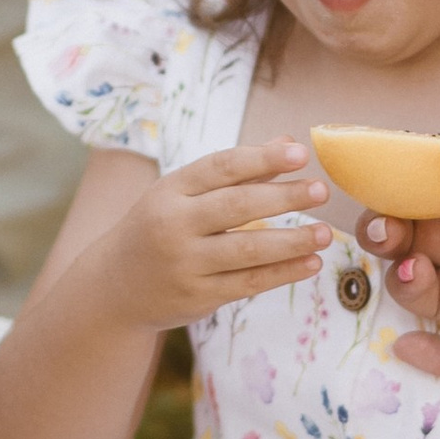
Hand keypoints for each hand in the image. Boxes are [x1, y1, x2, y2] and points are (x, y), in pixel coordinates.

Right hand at [100, 143, 332, 330]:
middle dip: (284, 197)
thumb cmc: (158, 229)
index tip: (300, 153)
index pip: (221, 167)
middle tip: (321, 190)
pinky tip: (310, 263)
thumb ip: (236, 172)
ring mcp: (185, 264)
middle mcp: (174, 225)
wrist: (114, 288)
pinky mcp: (197, 297)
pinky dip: (283, 273)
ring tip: (325, 233)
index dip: (262, 158)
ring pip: (248, 249)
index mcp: (170, 190)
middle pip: (237, 206)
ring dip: (292, 240)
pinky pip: (249, 283)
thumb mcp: (182, 194)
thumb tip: (288, 141)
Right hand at [367, 126, 439, 379]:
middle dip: (389, 234)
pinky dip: (437, 357)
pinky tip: (409, 348)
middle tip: (380, 234)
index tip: (368, 181)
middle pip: (419, 238)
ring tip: (410, 273)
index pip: (433, 180)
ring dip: (407, 285)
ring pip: (434, 294)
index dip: (395, 181)